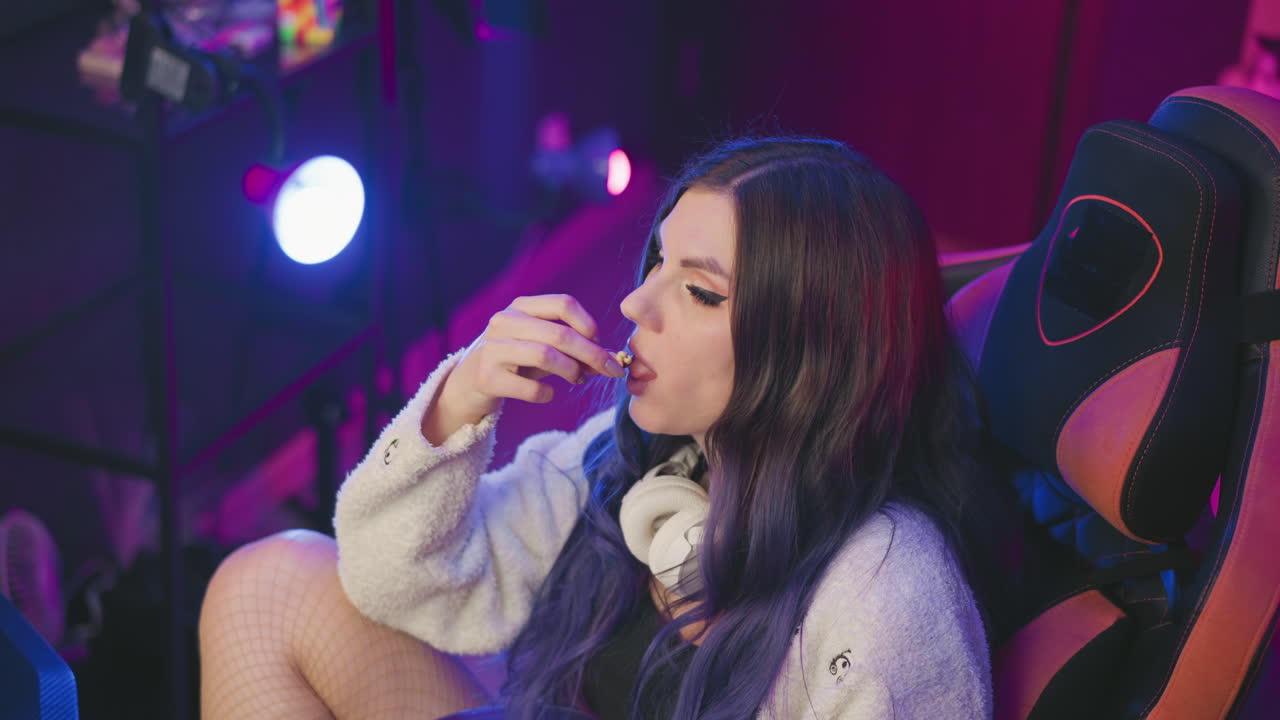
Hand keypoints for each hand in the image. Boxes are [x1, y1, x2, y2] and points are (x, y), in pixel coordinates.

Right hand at [422, 295, 626, 443]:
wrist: (468, 384)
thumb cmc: (515, 362)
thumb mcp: (541, 347)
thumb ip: (574, 349)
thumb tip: (612, 359)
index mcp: (521, 307)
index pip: (563, 303)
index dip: (588, 323)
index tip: (600, 342)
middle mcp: (505, 322)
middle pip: (560, 334)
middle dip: (593, 354)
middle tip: (612, 371)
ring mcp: (493, 348)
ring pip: (545, 355)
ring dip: (571, 371)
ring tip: (578, 381)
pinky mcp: (487, 377)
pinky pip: (529, 387)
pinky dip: (546, 392)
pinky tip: (548, 393)